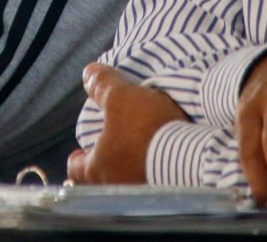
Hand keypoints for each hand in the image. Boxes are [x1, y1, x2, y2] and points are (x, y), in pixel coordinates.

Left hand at [67, 63, 188, 183]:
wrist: (191, 154)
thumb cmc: (145, 128)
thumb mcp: (119, 96)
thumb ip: (102, 85)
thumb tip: (88, 73)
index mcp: (97, 170)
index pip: (76, 170)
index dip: (76, 158)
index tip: (79, 152)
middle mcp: (115, 187)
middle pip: (101, 179)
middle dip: (103, 164)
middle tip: (109, 150)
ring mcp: (140, 193)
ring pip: (125, 183)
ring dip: (128, 168)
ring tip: (136, 151)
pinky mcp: (163, 193)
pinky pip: (150, 184)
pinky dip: (150, 172)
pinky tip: (159, 159)